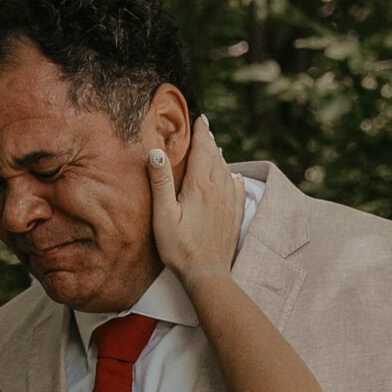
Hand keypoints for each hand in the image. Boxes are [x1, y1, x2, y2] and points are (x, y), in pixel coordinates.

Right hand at [147, 116, 244, 286]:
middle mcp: (218, 190)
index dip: (201, 132)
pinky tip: (233, 177)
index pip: (203, 150)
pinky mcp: (233, 217)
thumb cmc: (179, 247)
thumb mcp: (164, 214)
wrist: (207, 274)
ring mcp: (228, 203)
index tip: (200, 118)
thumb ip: (161, 182)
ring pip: (226, 171)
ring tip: (215, 148)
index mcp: (200, 185)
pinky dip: (233, 178)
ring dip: (220, 157)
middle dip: (210, 141)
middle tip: (206, 128)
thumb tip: (156, 151)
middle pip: (216, 157)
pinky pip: (236, 190)